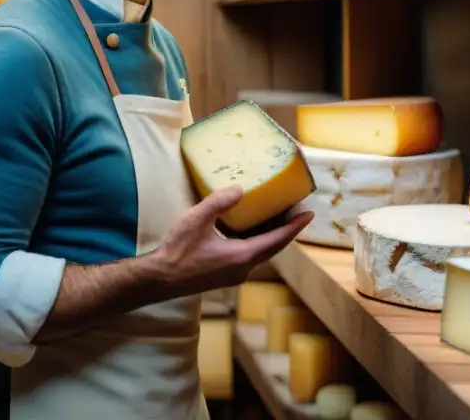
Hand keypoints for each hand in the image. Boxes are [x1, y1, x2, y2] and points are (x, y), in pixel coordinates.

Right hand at [152, 186, 312, 296]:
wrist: (161, 279)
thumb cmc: (178, 251)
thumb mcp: (196, 220)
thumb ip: (218, 202)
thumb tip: (239, 189)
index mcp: (242, 256)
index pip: (277, 240)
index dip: (294, 226)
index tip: (309, 214)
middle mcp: (244, 269)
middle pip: (273, 248)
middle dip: (286, 230)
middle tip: (296, 212)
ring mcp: (235, 275)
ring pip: (261, 253)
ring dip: (272, 237)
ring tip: (277, 218)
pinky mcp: (226, 276)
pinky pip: (250, 257)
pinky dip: (258, 242)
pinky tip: (251, 231)